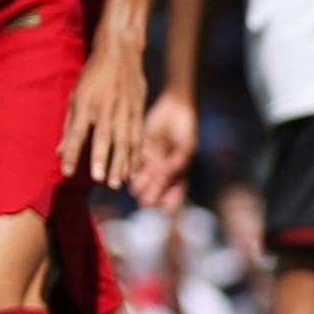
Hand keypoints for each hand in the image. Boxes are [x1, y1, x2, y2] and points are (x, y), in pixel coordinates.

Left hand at [58, 38, 145, 189]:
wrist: (120, 52)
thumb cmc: (92, 76)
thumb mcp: (75, 94)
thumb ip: (69, 124)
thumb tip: (59, 151)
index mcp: (86, 103)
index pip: (77, 132)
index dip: (72, 153)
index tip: (67, 172)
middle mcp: (106, 108)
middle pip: (104, 138)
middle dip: (103, 160)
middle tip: (101, 181)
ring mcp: (124, 109)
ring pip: (124, 140)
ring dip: (122, 163)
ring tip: (119, 183)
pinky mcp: (138, 110)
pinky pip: (138, 136)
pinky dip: (137, 154)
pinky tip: (134, 170)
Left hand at [130, 90, 196, 209]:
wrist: (176, 106)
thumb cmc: (187, 128)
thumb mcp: (184, 148)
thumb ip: (175, 166)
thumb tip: (164, 182)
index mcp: (180, 168)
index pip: (177, 189)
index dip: (172, 199)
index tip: (166, 208)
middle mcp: (166, 165)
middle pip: (159, 184)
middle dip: (153, 194)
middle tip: (145, 203)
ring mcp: (155, 157)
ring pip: (147, 174)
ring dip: (141, 184)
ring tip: (135, 192)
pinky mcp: (142, 147)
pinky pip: (136, 161)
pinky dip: (131, 169)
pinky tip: (126, 175)